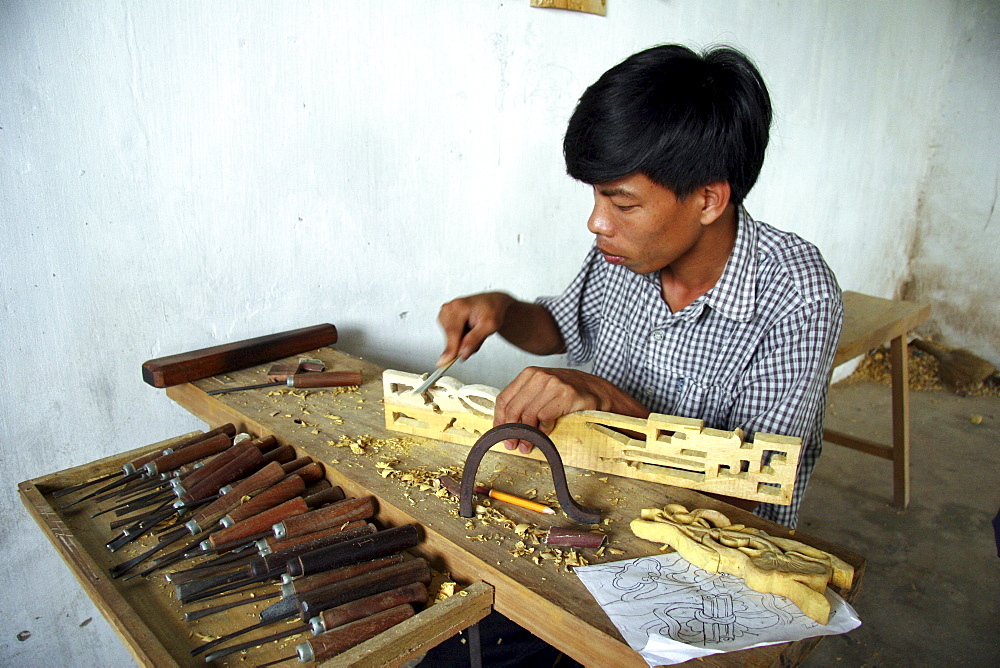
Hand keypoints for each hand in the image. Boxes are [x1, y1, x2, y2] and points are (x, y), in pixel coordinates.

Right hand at [436, 292, 515, 364]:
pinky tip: (467, 330)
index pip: (453, 332)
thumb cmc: (492, 309)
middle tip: (478, 335)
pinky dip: (459, 337)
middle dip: (462, 343)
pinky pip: (450, 335)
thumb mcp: (490, 325)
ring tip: (474, 330)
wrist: (492, 302)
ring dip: (461, 340)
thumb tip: (463, 353)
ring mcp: (445, 312)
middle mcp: (450, 307)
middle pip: (450, 336)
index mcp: (459, 306)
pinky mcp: (444, 318)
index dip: (451, 348)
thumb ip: (475, 339)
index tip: (446, 362)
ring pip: (449, 337)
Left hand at [494, 367, 649, 452]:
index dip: (500, 419)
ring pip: (529, 414)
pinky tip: (549, 430)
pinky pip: (546, 416)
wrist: (598, 392)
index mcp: (529, 374)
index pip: (504, 398)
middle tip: (514, 445)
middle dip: (512, 431)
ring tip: (529, 445)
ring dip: (528, 435)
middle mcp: (540, 376)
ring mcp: (554, 383)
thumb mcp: (542, 392)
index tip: (500, 433)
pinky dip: (545, 428)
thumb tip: (503, 425)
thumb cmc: (568, 394)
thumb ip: (524, 402)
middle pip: (514, 408)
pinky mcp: (566, 394)